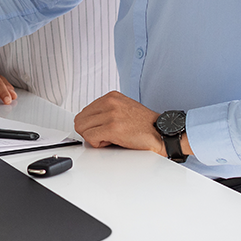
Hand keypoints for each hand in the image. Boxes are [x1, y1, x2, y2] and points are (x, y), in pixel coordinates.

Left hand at [73, 91, 188, 157]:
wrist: (160, 133)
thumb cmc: (143, 125)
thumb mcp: (123, 109)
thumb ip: (105, 111)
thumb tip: (87, 121)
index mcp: (111, 96)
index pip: (84, 112)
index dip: (91, 125)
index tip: (101, 129)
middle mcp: (110, 102)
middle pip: (80, 120)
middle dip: (90, 131)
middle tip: (104, 136)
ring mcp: (111, 114)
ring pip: (82, 129)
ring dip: (94, 137)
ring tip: (109, 138)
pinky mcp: (113, 128)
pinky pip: (90, 138)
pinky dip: (98, 144)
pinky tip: (111, 142)